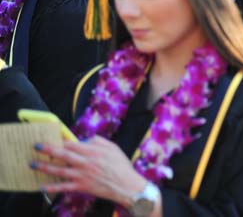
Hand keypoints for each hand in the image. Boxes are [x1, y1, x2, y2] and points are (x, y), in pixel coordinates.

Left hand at [32, 136, 148, 205]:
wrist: (126, 184)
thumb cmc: (121, 165)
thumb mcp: (113, 147)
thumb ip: (99, 141)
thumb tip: (86, 139)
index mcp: (92, 151)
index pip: (72, 143)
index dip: (61, 140)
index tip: (52, 137)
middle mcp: (84, 162)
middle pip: (62, 154)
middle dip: (48, 149)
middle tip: (36, 146)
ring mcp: (81, 175)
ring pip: (59, 170)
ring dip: (44, 167)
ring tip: (33, 164)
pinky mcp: (81, 186)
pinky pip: (63, 187)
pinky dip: (52, 187)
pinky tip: (42, 186)